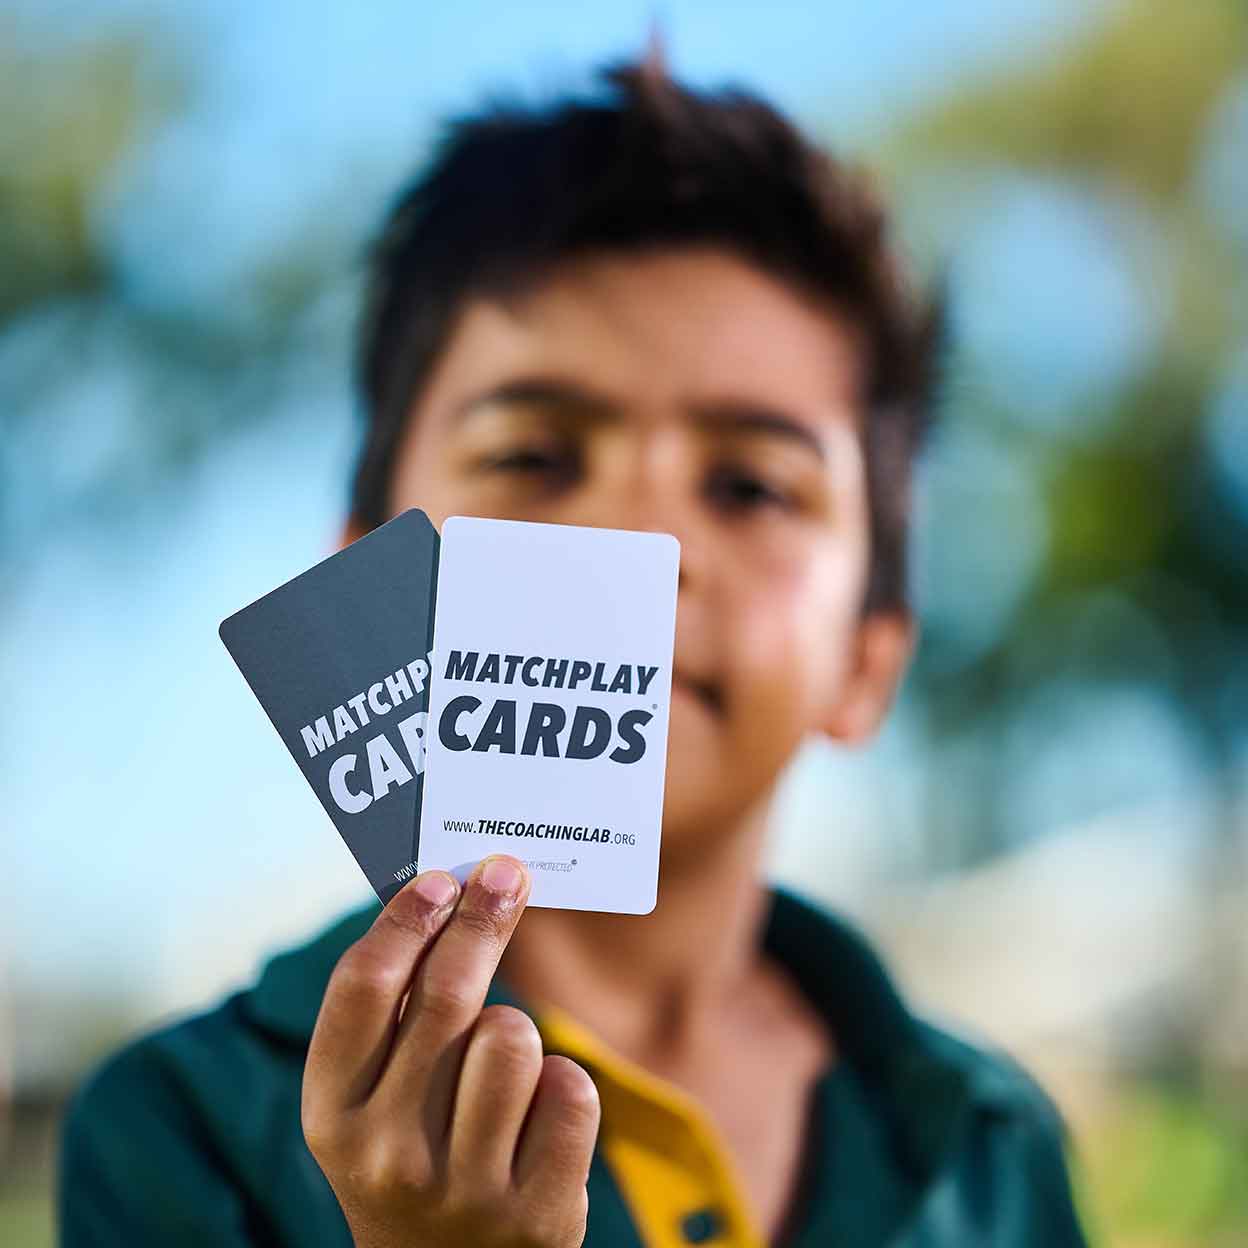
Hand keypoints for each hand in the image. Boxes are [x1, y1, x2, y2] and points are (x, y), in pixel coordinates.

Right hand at [302, 855, 600, 1247]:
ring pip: (514, 1037)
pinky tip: (538, 1112)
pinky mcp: (537, 1212)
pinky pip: (569, 1090)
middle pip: (446, 995)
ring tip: (503, 1062)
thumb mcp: (371, 1102)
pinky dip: (562, 1083)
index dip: (405, 921)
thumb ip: (394, 1015)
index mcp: (332, 1113)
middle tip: (507, 874)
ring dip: (518, 1029)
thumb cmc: (409, 1156)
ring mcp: (464, 1189)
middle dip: (481, 919)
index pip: (364, 988)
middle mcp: (387, 1154)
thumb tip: (446, 894)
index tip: (441, 878)